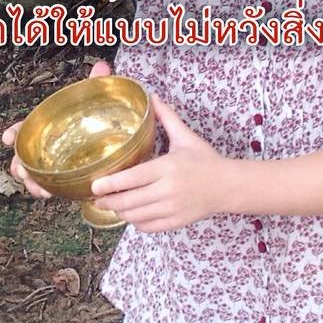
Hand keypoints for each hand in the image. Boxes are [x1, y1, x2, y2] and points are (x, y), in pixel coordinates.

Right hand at [3, 60, 112, 199]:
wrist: (110, 141)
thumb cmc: (94, 117)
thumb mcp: (95, 100)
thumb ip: (96, 84)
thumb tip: (102, 66)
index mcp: (46, 124)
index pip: (24, 127)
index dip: (14, 132)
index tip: (6, 138)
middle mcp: (44, 145)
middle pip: (21, 155)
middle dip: (17, 164)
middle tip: (22, 170)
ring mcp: (50, 164)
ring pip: (30, 175)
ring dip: (30, 182)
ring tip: (38, 189)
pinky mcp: (60, 179)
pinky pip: (45, 188)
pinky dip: (43, 192)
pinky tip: (49, 195)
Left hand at [90, 93, 225, 231]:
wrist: (228, 186)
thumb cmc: (205, 160)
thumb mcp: (185, 136)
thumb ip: (166, 117)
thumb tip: (152, 96)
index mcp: (167, 168)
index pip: (132, 179)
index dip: (110, 184)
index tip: (94, 185)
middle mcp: (168, 190)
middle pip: (129, 201)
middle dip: (108, 202)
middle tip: (95, 198)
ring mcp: (172, 209)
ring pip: (136, 216)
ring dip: (119, 213)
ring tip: (110, 205)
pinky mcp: (176, 222)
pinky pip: (149, 227)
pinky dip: (136, 223)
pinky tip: (131, 214)